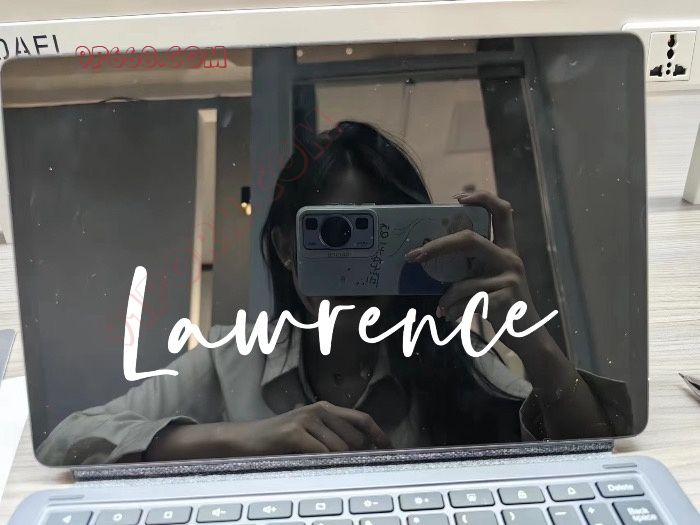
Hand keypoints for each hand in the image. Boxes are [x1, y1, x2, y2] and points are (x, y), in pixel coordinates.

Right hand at [227, 401, 391, 454]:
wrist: (246, 439)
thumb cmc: (280, 441)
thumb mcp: (310, 434)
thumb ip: (332, 436)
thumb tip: (361, 451)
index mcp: (326, 408)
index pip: (362, 419)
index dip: (379, 435)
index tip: (391, 449)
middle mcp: (319, 410)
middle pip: (354, 437)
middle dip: (354, 455)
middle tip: (344, 466)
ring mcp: (307, 419)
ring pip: (339, 448)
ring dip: (334, 462)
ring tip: (318, 464)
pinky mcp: (294, 431)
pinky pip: (320, 453)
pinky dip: (320, 462)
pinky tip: (309, 463)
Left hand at [405, 191, 539, 339]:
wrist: (527, 335)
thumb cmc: (501, 304)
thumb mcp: (492, 278)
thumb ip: (473, 264)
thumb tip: (432, 256)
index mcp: (506, 248)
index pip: (502, 211)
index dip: (481, 198)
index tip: (457, 199)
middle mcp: (510, 258)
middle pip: (469, 240)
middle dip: (438, 247)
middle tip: (414, 256)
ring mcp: (509, 279)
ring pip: (462, 284)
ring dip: (446, 298)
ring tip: (441, 308)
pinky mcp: (506, 300)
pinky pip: (467, 303)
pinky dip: (453, 311)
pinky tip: (449, 317)